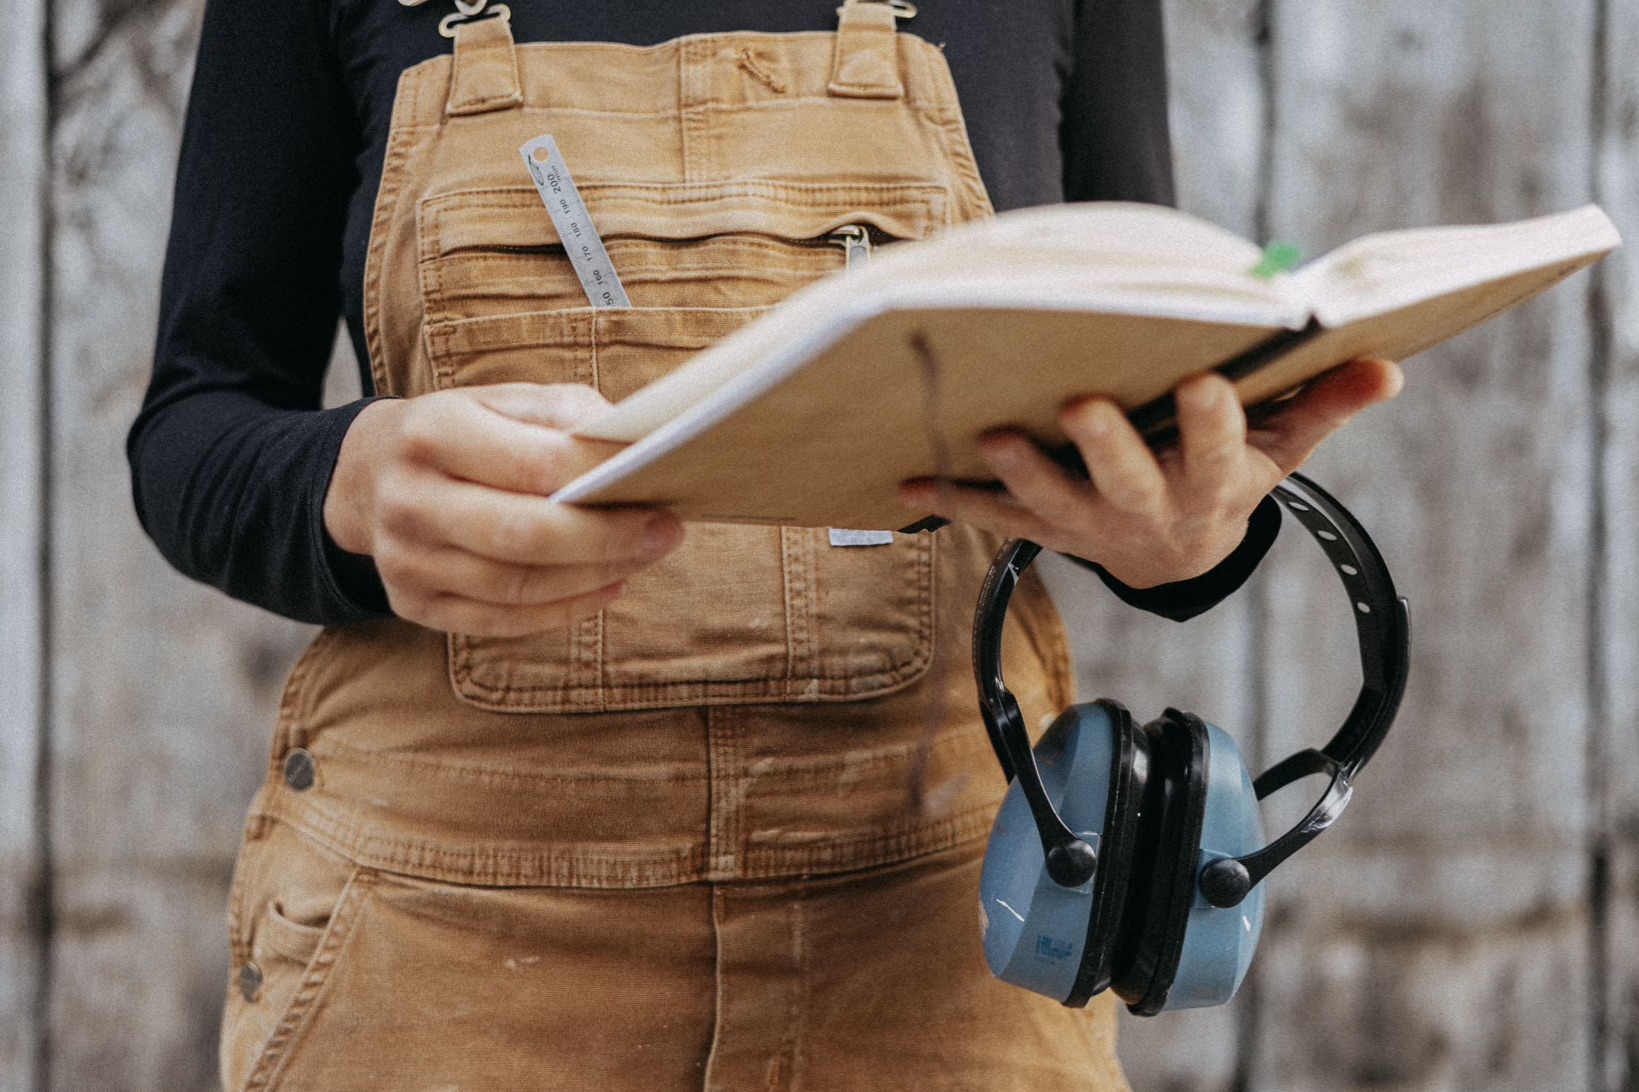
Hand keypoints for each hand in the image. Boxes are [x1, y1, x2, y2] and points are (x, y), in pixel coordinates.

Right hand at [324, 383, 682, 635]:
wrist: (371, 473)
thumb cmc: (465, 430)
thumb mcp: (506, 400)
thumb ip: (568, 416)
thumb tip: (637, 448)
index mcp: (432, 430)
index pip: (531, 463)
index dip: (601, 477)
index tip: (658, 481)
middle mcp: (409, 498)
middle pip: (523, 535)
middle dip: (607, 539)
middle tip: (666, 533)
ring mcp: (405, 559)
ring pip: (516, 586)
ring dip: (594, 576)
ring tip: (642, 557)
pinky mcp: (413, 603)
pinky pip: (501, 621)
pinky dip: (564, 609)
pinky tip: (607, 587)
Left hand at [898, 358, 1402, 588]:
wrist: (1176, 555)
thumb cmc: (1223, 479)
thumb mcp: (1279, 452)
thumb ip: (1322, 406)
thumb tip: (1384, 368)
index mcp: (1209, 485)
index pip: (1218, 451)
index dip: (1213, 421)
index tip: (1206, 379)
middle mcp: (1147, 510)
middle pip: (1128, 482)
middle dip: (1106, 447)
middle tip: (1082, 407)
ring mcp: (1089, 523)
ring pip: (1053, 502)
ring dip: (1020, 472)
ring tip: (990, 436)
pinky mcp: (1044, 527)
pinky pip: (994, 517)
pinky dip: (952, 498)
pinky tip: (907, 476)